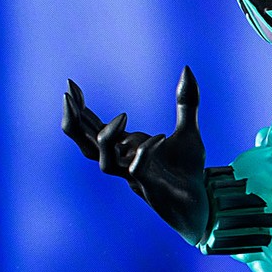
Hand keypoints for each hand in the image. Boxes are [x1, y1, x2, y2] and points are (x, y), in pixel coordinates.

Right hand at [62, 66, 209, 241]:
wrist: (203, 202)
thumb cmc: (188, 171)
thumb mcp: (188, 132)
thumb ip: (185, 104)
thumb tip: (187, 69)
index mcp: (125, 149)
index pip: (91, 128)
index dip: (79, 108)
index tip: (71, 84)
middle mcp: (124, 163)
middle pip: (85, 144)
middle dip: (75, 120)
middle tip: (68, 95)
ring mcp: (135, 178)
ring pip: (104, 163)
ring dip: (107, 138)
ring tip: (123, 115)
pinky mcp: (151, 189)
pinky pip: (139, 170)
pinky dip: (146, 152)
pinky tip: (160, 137)